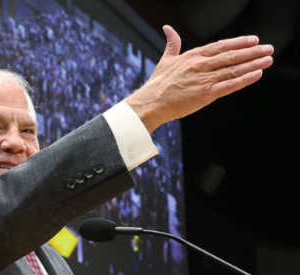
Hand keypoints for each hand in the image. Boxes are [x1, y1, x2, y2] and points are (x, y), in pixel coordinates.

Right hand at [126, 26, 273, 132]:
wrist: (150, 103)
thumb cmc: (157, 84)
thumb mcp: (166, 60)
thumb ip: (172, 44)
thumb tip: (168, 28)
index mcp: (192, 57)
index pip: (221, 46)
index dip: (239, 42)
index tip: (253, 40)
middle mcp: (201, 66)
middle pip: (231, 56)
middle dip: (253, 52)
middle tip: (268, 48)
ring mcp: (204, 80)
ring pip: (234, 69)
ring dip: (253, 64)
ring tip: (267, 60)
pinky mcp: (206, 95)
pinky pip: (230, 85)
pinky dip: (244, 79)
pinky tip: (256, 74)